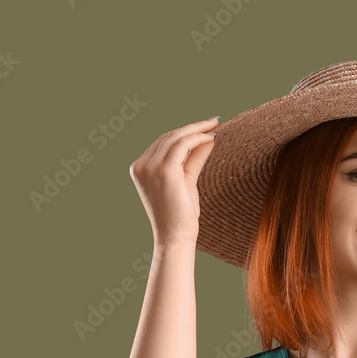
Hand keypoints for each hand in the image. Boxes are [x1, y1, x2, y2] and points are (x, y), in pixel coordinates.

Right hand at [128, 117, 218, 245]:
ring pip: (176, 137)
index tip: (205, 127)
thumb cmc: (181, 214)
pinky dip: (198, 137)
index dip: (184, 132)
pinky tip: (211, 137)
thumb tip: (208, 138)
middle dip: (193, 127)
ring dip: (197, 129)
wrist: (176, 236)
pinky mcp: (164, 170)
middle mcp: (142, 165)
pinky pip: (183, 144)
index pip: (163, 142)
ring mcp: (150, 167)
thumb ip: (194, 159)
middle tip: (214, 121)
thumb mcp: (186, 181)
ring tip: (215, 125)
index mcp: (140, 167)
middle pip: (169, 136)